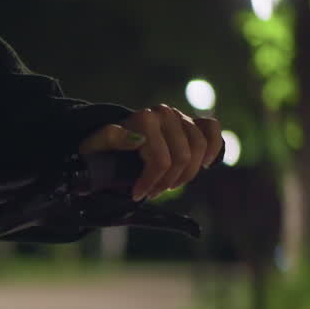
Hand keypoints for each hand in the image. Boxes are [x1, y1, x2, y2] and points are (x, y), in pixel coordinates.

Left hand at [78, 105, 223, 200]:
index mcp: (144, 119)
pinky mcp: (191, 121)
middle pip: (182, 158)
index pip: (161, 160)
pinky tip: (203, 164)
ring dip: (186, 174)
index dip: (150, 183)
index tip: (137, 195)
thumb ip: (111, 138)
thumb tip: (138, 140)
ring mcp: (180, 116)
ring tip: (168, 184)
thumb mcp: (96, 146)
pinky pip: (212, 130)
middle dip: (166, 182)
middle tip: (151, 192)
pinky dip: (212, 147)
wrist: (110, 141)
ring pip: (199, 149)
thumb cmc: (102, 148)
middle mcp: (164, 113)